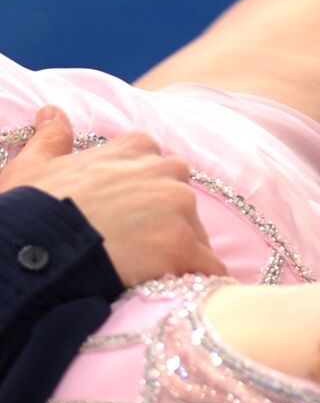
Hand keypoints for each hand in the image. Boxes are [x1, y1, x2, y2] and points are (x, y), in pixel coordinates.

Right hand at [0, 107, 226, 284]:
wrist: (29, 253)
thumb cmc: (29, 211)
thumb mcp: (34, 166)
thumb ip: (52, 138)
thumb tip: (52, 112)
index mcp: (137, 147)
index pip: (159, 170)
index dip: (144, 199)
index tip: (125, 219)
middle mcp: (167, 170)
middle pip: (182, 202)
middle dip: (166, 225)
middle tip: (133, 250)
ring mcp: (179, 208)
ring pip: (196, 235)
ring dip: (178, 254)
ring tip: (143, 273)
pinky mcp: (183, 247)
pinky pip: (208, 267)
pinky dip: (197, 279)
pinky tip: (178, 289)